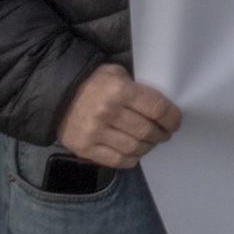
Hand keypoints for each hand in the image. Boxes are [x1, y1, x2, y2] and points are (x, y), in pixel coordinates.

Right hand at [56, 63, 179, 168]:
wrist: (57, 98)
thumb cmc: (94, 85)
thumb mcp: (116, 73)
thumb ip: (138, 86)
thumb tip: (163, 105)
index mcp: (119, 90)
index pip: (157, 108)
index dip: (172, 118)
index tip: (175, 122)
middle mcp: (107, 112)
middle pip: (148, 131)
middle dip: (162, 134)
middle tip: (164, 133)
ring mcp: (95, 133)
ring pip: (135, 148)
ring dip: (148, 147)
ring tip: (150, 142)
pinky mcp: (85, 149)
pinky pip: (118, 160)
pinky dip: (132, 158)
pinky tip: (135, 151)